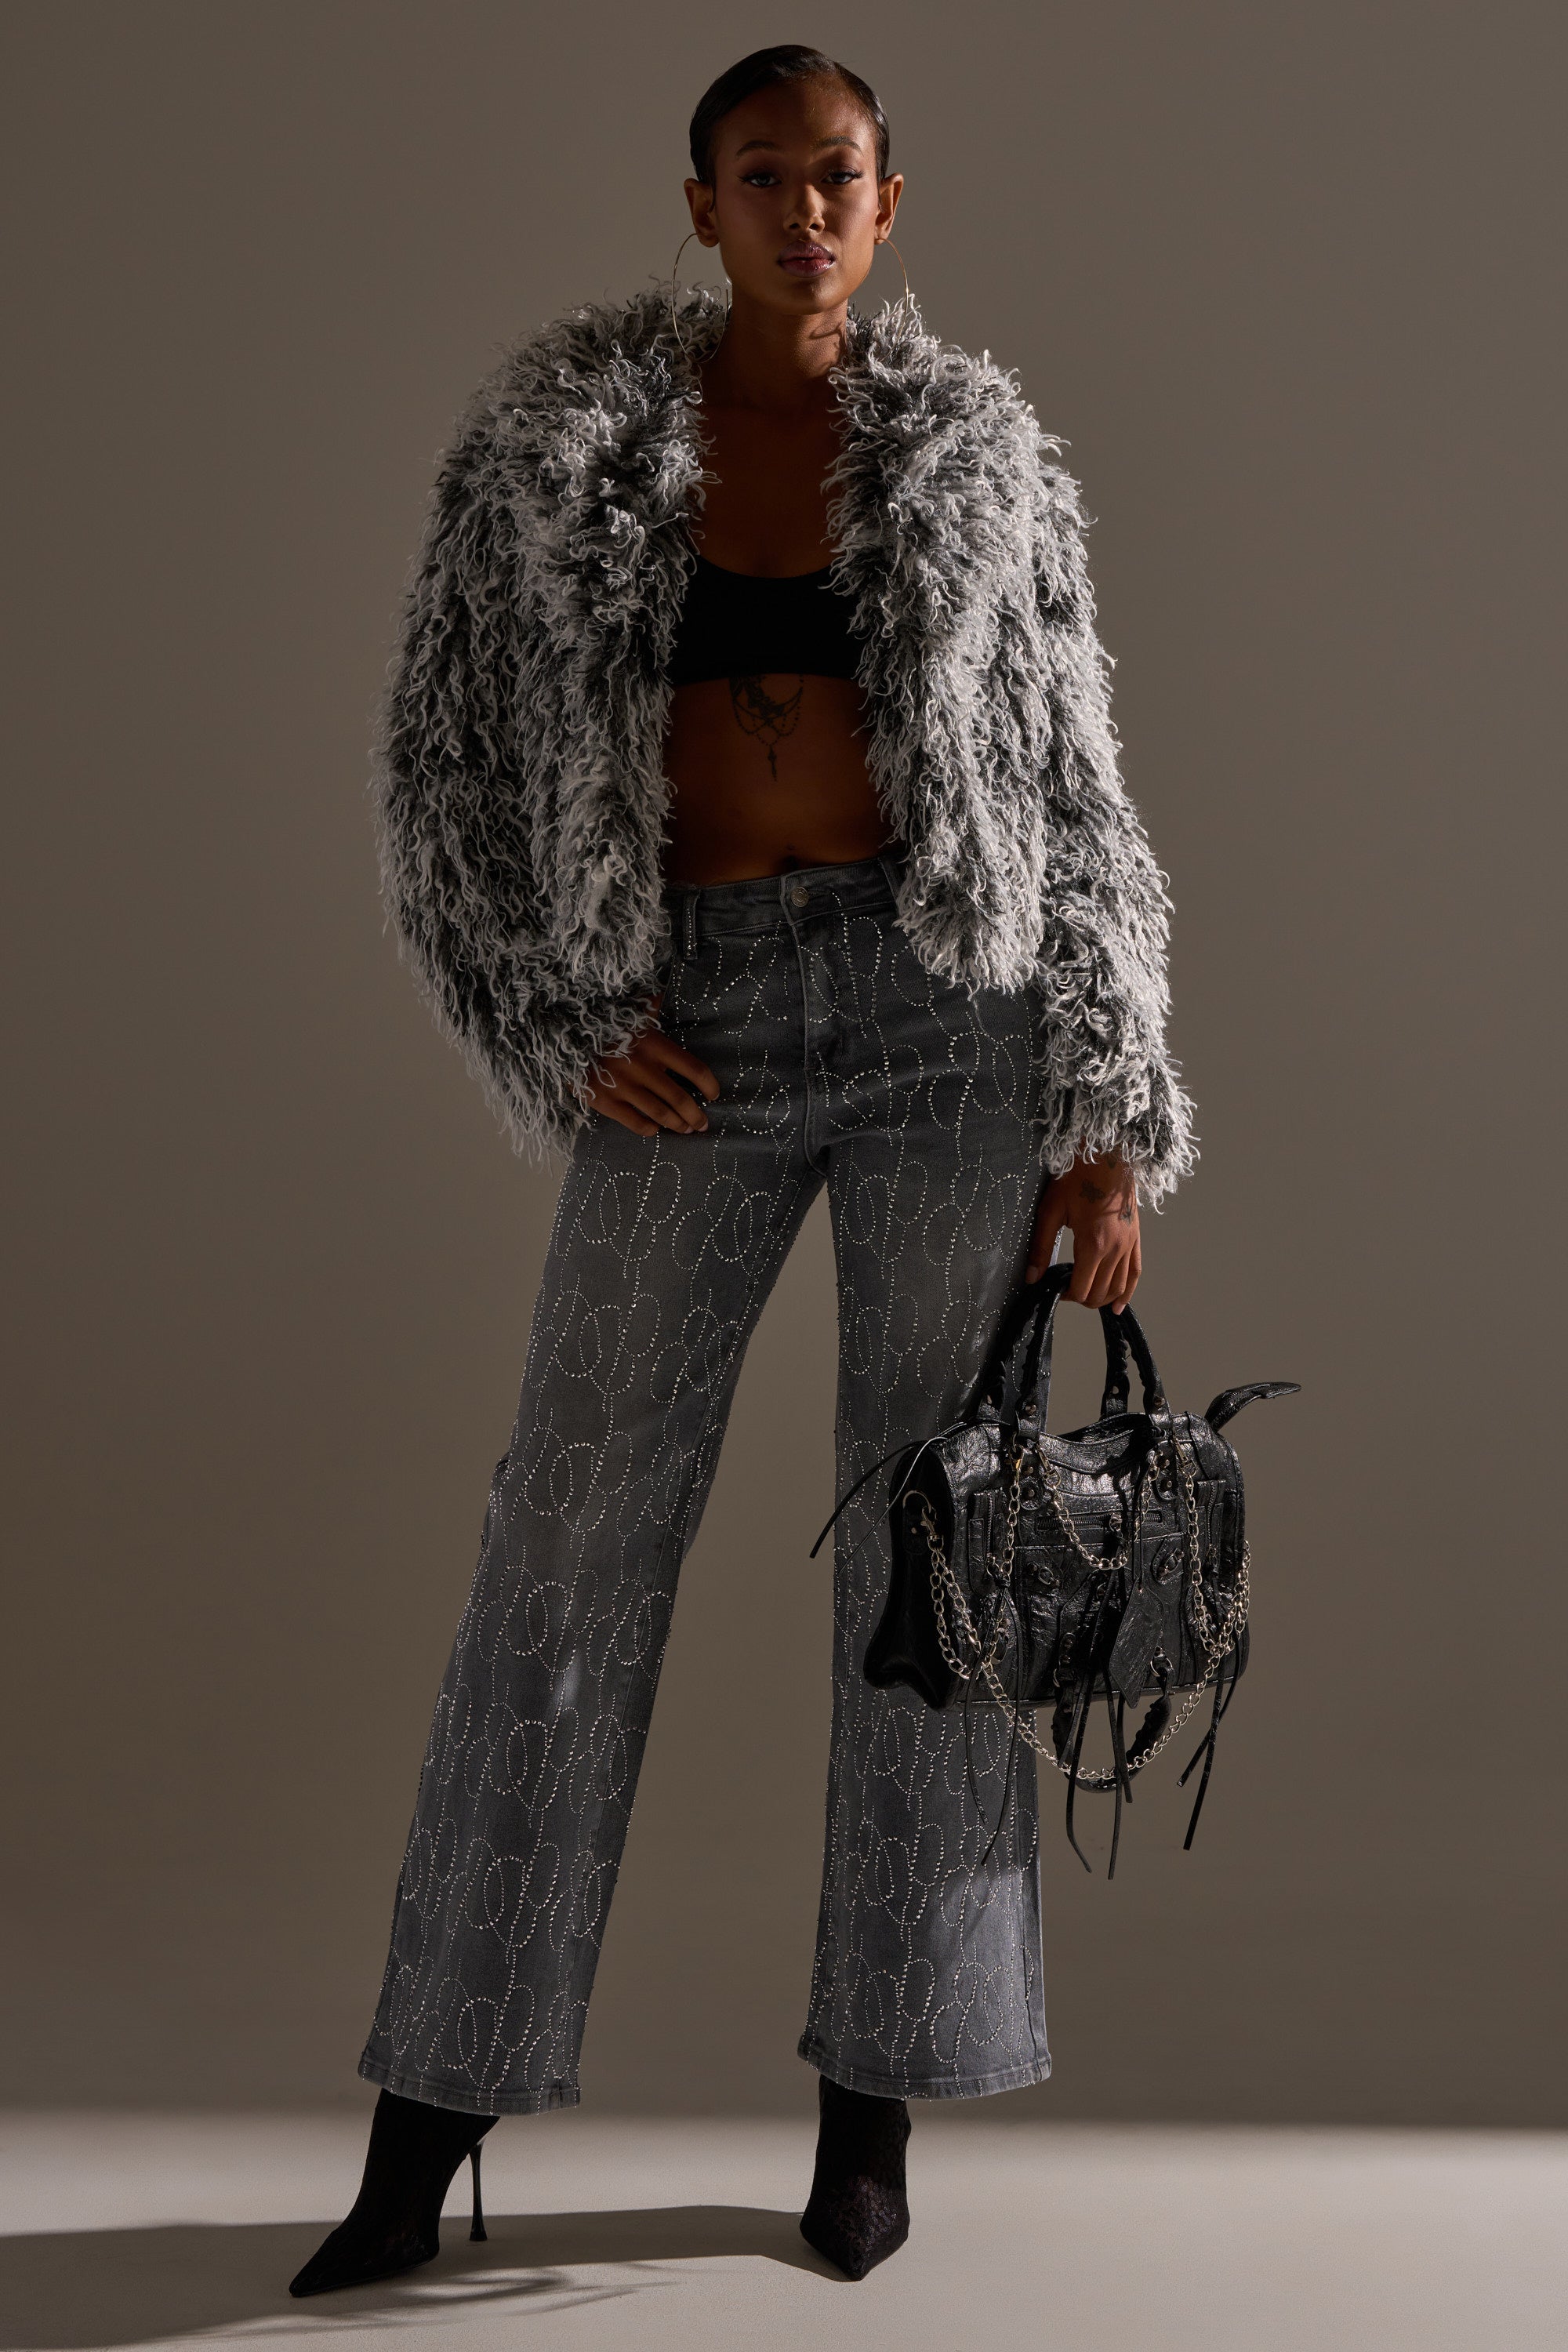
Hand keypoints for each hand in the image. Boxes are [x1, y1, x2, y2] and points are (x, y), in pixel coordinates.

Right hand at [583, 996, 718, 1137]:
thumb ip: (651, 1006)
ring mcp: (623, 1087)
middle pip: (680, 1098)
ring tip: (686, 1130)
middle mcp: (642, 1067)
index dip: (709, 1085)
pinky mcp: (605, 1102)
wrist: (562, 1037)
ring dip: (678, 1125)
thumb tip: (664, 991)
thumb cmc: (602, 1025)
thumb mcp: (630, 1012)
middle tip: (703, 1124)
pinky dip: (649, 1129)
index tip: (715, 1095)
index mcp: (653, 1044)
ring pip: (661, 1114)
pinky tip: (656, 1129)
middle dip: (696, 1115)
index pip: (693, 1068)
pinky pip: (635, 1123)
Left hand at [1025, 1151, 1140, 1309]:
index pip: (1081, 1289)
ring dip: (1102, 1298)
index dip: (1066, 1296)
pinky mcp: (1135, 1238)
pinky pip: (1135, 1273)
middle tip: (1065, 1289)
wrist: (1106, 1155)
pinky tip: (1118, 1305)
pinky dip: (1127, 1292)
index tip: (1054, 1288)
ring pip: (1119, 1287)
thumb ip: (1040, 1247)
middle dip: (1082, 1298)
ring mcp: (1129, 1245)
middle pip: (1100, 1293)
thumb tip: (1031, 1277)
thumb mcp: (1051, 1211)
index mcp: (1093, 1245)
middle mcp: (1116, 1250)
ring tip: (1086, 1297)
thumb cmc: (1077, 1178)